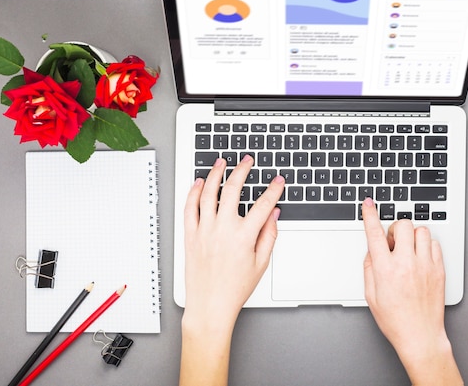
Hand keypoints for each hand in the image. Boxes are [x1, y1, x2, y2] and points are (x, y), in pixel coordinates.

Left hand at [183, 155, 284, 325]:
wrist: (210, 305)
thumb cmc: (235, 288)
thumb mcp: (261, 263)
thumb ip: (269, 235)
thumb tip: (274, 214)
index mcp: (244, 236)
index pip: (263, 204)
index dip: (273, 189)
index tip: (278, 181)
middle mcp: (222, 229)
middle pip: (233, 190)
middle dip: (242, 170)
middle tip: (247, 161)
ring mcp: (204, 230)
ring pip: (208, 193)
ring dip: (215, 174)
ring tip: (221, 162)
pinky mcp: (190, 235)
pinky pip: (190, 208)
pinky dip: (194, 192)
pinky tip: (199, 182)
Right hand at [361, 198, 461, 385]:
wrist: (420, 335)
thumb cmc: (395, 320)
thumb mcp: (371, 295)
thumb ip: (369, 268)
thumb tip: (372, 251)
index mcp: (385, 269)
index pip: (375, 234)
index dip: (369, 215)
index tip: (368, 204)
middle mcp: (406, 264)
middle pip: (403, 225)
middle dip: (396, 229)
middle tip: (394, 242)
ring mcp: (425, 265)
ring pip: (421, 230)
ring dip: (412, 235)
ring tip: (408, 249)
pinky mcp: (439, 269)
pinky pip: (434, 244)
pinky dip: (426, 245)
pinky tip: (420, 257)